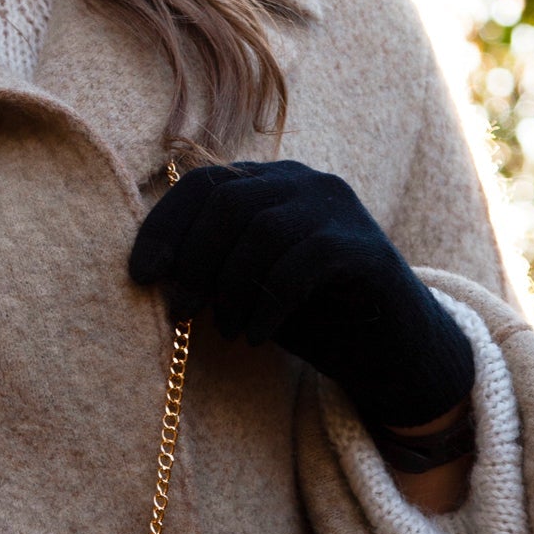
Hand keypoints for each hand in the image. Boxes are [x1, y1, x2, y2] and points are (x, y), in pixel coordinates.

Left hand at [128, 159, 473, 429]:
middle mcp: (304, 182)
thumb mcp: (247, 285)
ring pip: (262, 229)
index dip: (165, 226)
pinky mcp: (366, 246)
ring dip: (231, 287)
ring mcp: (339, 208)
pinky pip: (302, 263)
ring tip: (225, 331)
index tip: (139, 274)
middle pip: (228, 201)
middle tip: (179, 311)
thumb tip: (153, 271)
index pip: (203, 184)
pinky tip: (256, 335)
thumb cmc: (310, 316)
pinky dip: (268, 302)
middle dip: (194, 259)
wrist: (394, 352)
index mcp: (269, 182)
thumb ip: (210, 266)